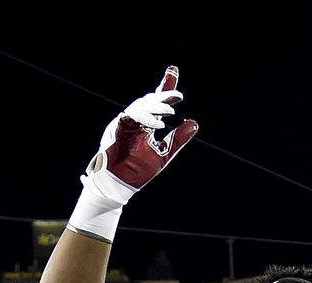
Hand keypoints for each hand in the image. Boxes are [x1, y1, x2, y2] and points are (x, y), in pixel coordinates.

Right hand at [82, 66, 198, 207]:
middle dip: (163, 94)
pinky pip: (131, 117)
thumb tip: (194, 123)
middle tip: (179, 96)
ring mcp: (125, 122)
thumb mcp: (165, 152)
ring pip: (141, 106)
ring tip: (172, 111)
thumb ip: (178, 138)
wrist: (119, 183)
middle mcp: (135, 120)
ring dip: (156, 107)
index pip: (156, 101)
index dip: (166, 86)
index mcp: (145, 123)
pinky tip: (159, 124)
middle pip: (149, 100)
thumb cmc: (138, 169)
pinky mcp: (118, 128)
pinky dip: (145, 119)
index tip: (174, 69)